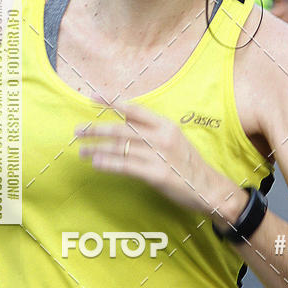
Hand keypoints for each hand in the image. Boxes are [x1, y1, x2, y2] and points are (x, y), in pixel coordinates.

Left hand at [76, 101, 241, 217]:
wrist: (209, 189)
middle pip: (122, 129)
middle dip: (97, 129)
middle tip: (78, 131)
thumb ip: (152, 133)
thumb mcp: (174, 141)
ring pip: (121, 148)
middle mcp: (161, 137)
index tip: (93, 98)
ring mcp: (159, 156)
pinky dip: (109, 164)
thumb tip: (125, 128)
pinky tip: (96, 163)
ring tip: (82, 151)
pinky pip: (126, 167)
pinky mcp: (157, 174)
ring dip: (98, 149)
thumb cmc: (188, 165)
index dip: (112, 103)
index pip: (134, 109)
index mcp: (166, 125)